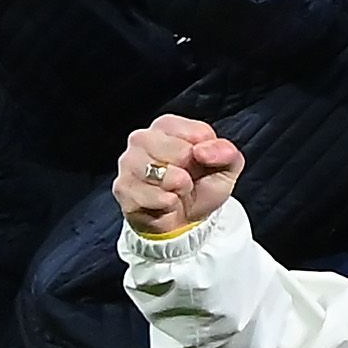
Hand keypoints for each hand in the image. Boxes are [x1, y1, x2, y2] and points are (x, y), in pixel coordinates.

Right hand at [114, 118, 241, 238]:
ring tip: (177, 191)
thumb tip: (202, 151)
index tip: (202, 163)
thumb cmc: (201, 186)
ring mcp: (128, 162)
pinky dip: (166, 204)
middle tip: (188, 180)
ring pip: (160, 173)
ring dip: (178, 189)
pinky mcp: (122, 187)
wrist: (185, 222)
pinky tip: (166, 203)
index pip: (197, 133)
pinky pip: (150, 196)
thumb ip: (226, 152)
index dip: (206, 155)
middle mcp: (142, 138)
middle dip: (190, 173)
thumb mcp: (226, 168)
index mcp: (168, 126)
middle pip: (178, 152)